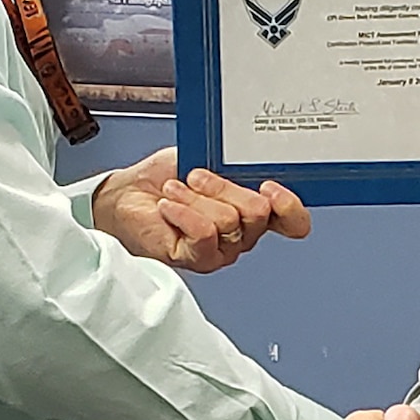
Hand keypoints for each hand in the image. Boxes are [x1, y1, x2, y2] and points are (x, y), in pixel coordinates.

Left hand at [90, 147, 310, 272]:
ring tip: (175, 191)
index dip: (290, 206)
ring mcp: (221, 250)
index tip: (270, 186)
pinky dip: (183, 212)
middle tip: (198, 177)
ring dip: (195, 198)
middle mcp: (242, 234)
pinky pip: (203, 235)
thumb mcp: (206, 159)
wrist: (126, 195)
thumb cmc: (165, 178)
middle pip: (258, 213)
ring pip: (228, 220)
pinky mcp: (196, 260)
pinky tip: (168, 206)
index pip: (293, 221)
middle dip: (224, 187)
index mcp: (253, 209)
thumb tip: (249, 161)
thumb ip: (234, 166)